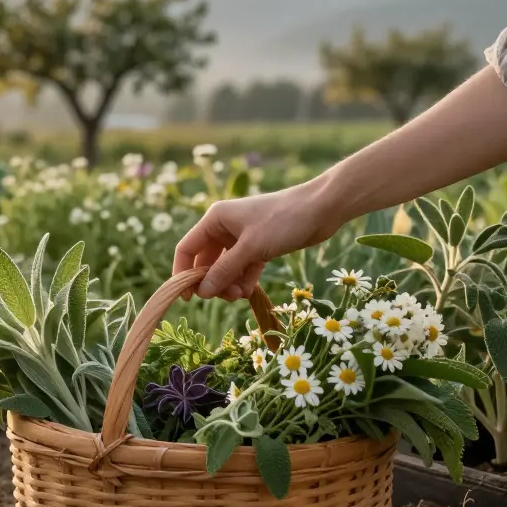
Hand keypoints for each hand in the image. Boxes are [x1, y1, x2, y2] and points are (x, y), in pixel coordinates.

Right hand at [173, 183, 340, 300]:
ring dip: (228, 283)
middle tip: (223, 298)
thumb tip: (202, 292)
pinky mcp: (259, 246)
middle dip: (212, 281)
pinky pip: (243, 267)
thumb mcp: (251, 248)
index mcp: (215, 219)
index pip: (187, 249)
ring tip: (239, 296)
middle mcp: (224, 227)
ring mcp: (242, 237)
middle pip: (206, 261)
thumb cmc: (283, 220)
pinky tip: (248, 291)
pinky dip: (243, 280)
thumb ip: (225, 270)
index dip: (182, 273)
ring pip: (225, 267)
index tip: (186, 297)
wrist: (323, 209)